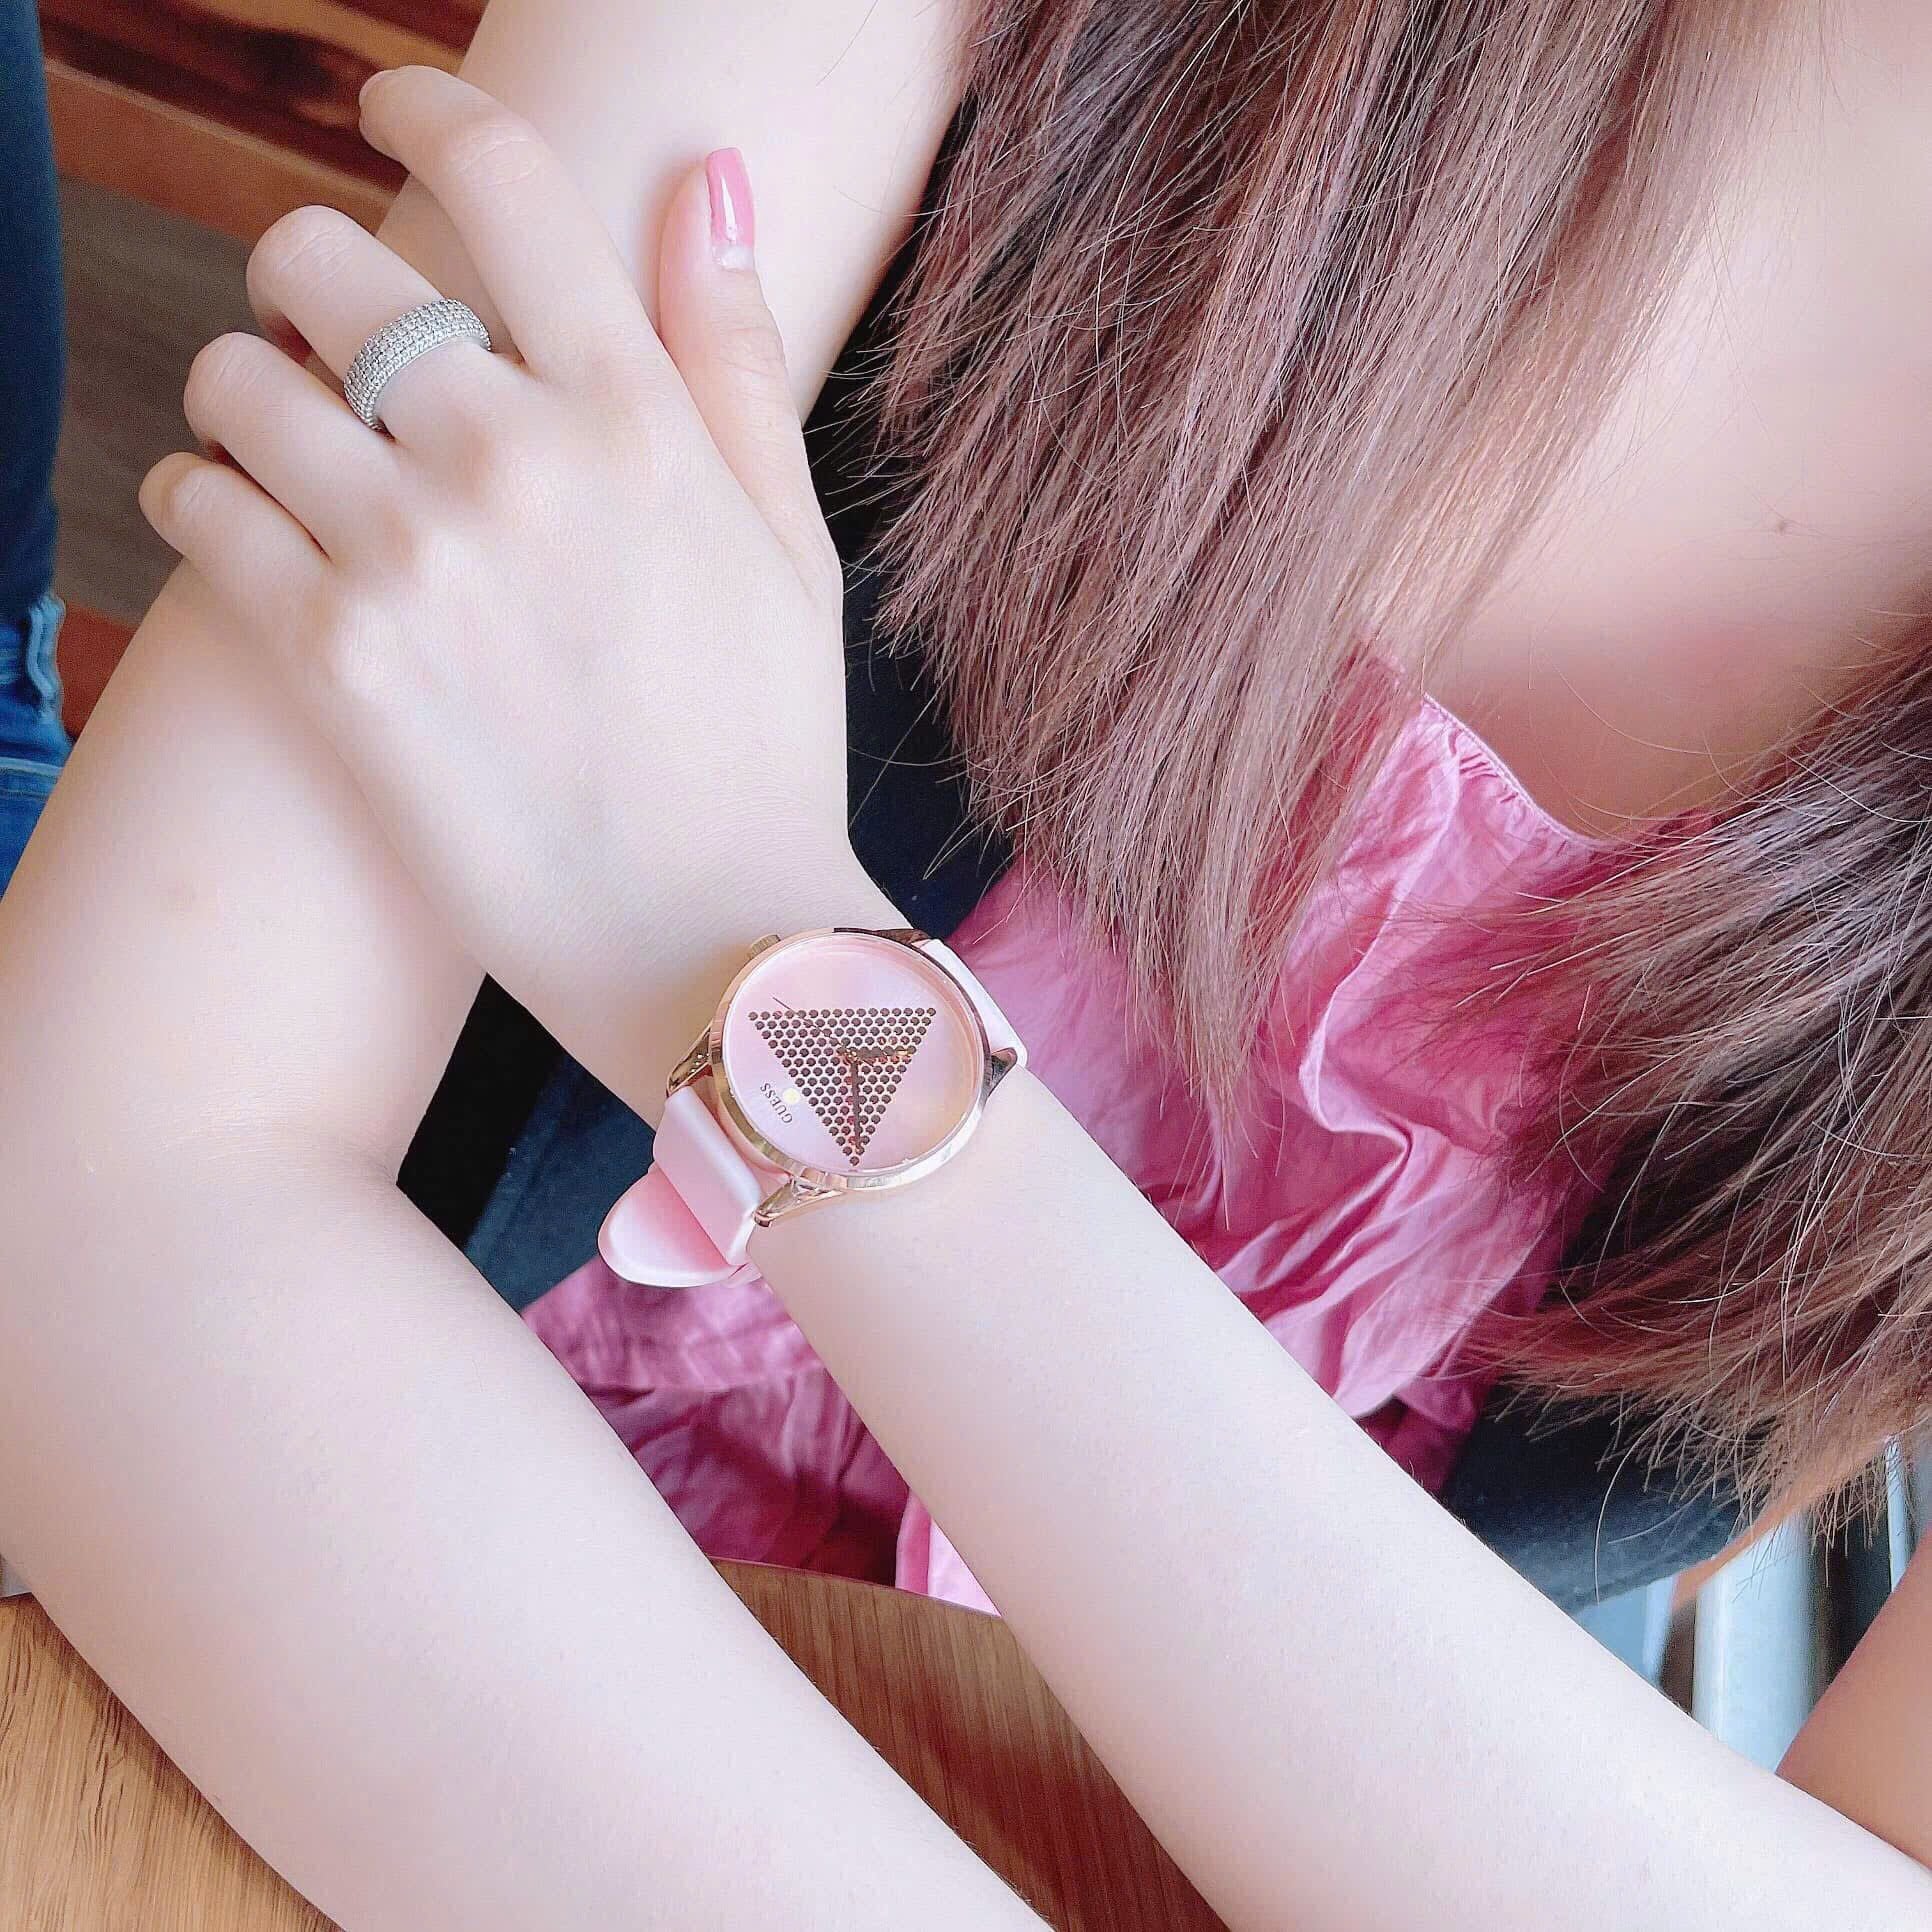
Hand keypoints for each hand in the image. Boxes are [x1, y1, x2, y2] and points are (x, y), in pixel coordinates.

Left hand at [139, 67, 894, 1111]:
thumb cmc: (765, 750)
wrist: (714, 946)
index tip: (390, 104)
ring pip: (235, 373)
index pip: (501, 172)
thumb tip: (715, 177)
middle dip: (315, 277)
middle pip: (323, 255)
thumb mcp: (790, 547)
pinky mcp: (333, 662)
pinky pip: (194, 502)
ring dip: (247, 391)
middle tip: (336, 343)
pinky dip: (200, 498)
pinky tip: (251, 531)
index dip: (427, 104)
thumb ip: (737, 357)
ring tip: (290, 450)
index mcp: (640, 418)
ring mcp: (414, 559)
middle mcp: (516, 460)